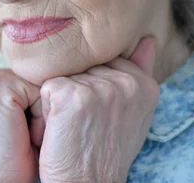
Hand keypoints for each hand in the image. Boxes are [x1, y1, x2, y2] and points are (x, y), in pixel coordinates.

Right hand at [0, 68, 41, 182]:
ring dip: (44, 112)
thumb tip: (63, 77)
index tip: (29, 130)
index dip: (43, 106)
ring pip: (42, 85)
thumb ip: (31, 92)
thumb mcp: (26, 116)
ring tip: (28, 136)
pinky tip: (27, 135)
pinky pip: (40, 92)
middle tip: (29, 135)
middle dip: (44, 106)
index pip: (35, 79)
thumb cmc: (18, 156)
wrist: (0, 181)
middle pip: (39, 79)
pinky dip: (41, 117)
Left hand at [33, 37, 159, 182]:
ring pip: (63, 74)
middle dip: (75, 91)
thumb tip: (148, 39)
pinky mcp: (71, 95)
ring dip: (59, 101)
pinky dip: (45, 110)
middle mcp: (126, 82)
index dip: (92, 89)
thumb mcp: (131, 114)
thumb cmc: (103, 153)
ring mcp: (100, 87)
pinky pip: (46, 86)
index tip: (99, 118)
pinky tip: (59, 131)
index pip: (103, 61)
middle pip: (82, 65)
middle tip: (84, 125)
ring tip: (72, 129)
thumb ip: (139, 73)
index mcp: (144, 84)